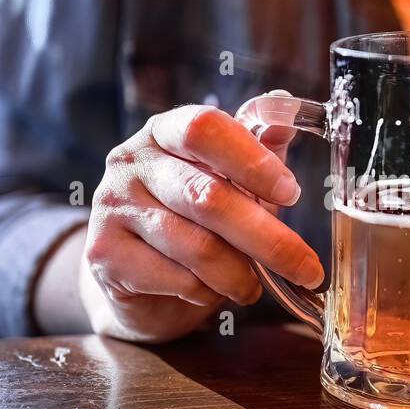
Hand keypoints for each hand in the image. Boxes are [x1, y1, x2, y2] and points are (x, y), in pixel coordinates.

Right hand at [79, 99, 323, 342]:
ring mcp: (112, 206)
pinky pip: (175, 278)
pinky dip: (207, 291)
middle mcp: (131, 161)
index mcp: (165, 130)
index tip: (292, 193)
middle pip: (206, 196)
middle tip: (305, 266)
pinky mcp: (104, 253)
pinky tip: (214, 291)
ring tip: (255, 285)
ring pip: (196, 246)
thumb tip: (288, 116)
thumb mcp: (230, 178)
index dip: (251, 160)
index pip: (204, 128)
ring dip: (239, 273)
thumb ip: (259, 149)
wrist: (136, 276)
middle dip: (267, 238)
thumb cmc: (192, 217)